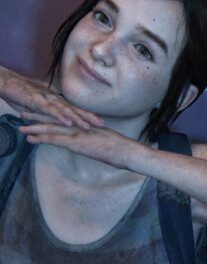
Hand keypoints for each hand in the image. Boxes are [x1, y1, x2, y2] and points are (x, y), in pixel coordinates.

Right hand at [0, 67, 102, 128]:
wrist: (5, 82)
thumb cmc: (19, 93)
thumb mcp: (36, 105)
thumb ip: (46, 112)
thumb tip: (54, 120)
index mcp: (55, 98)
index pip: (74, 107)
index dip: (87, 114)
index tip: (99, 121)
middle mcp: (53, 97)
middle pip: (74, 108)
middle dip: (89, 116)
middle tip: (102, 124)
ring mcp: (45, 98)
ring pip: (65, 110)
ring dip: (77, 118)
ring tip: (88, 126)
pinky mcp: (35, 101)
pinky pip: (50, 110)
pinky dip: (59, 116)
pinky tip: (68, 123)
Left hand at [19, 123, 138, 169]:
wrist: (129, 151)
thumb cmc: (123, 150)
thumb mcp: (108, 143)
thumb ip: (97, 141)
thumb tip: (93, 144)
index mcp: (88, 126)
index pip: (67, 118)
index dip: (53, 115)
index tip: (41, 112)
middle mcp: (81, 126)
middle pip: (56, 119)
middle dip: (39, 115)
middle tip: (23, 112)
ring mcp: (79, 133)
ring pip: (52, 127)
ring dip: (34, 126)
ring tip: (20, 125)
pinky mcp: (78, 142)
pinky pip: (56, 139)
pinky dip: (41, 138)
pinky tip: (30, 138)